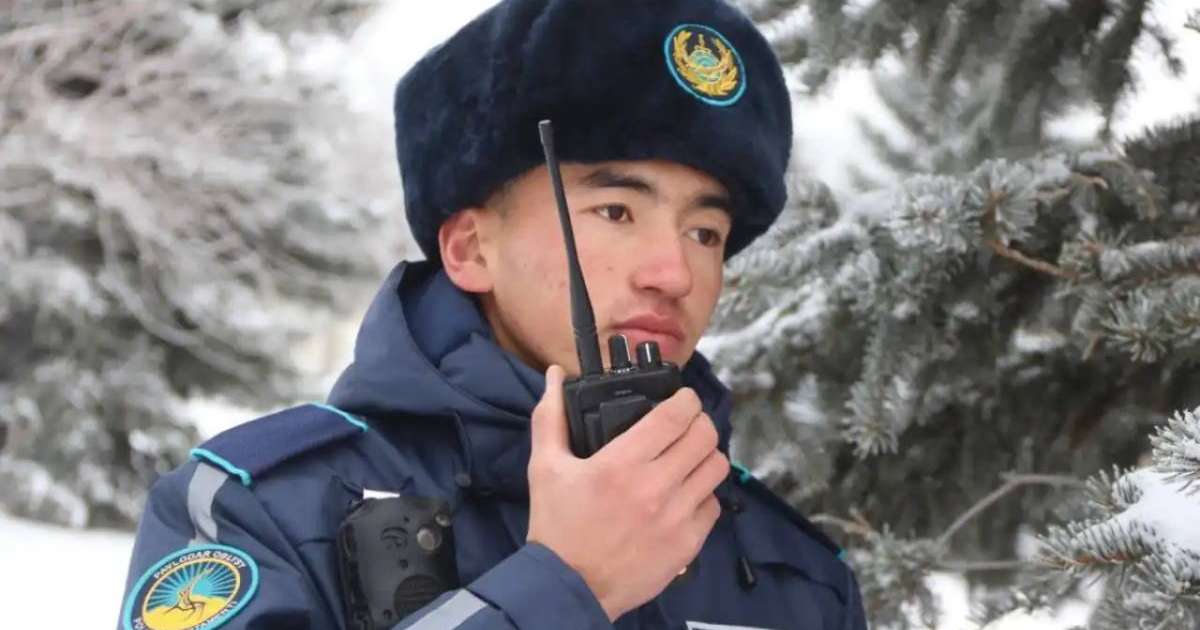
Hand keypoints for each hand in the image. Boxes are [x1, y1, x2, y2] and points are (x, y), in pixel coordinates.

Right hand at [525, 365, 728, 620]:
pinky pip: (713, 506)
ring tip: (689, 458)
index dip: (687, 399)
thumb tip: (553, 375)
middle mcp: (656, 486)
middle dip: (699, 423)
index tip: (684, 398)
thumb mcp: (544, 467)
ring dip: (705, 456)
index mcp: (623, 463)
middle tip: (687, 426)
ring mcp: (676, 517)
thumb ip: (550, 417)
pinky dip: (703, 495)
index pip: (675, 416)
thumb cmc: (557, 526)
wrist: (568, 587)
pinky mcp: (687, 544)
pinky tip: (684, 495)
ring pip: (716, 468)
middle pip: (704, 436)